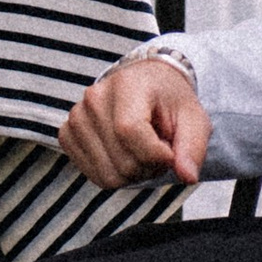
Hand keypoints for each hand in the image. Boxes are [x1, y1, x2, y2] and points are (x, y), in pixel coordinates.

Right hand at [63, 51, 208, 190]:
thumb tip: (187, 176)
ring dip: (133, 174)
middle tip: (159, 150)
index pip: (129, 131)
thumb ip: (193, 146)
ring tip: (142, 152)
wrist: (146, 85)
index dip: (156, 154)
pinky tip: (125, 155)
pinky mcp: (67, 133)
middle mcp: (94, 97)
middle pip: (122, 161)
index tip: (171, 152)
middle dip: (149, 167)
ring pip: (108, 174)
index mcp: (127, 85)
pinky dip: (115, 174)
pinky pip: (94, 175)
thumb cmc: (170, 101)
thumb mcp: (194, 118)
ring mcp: (76, 116)